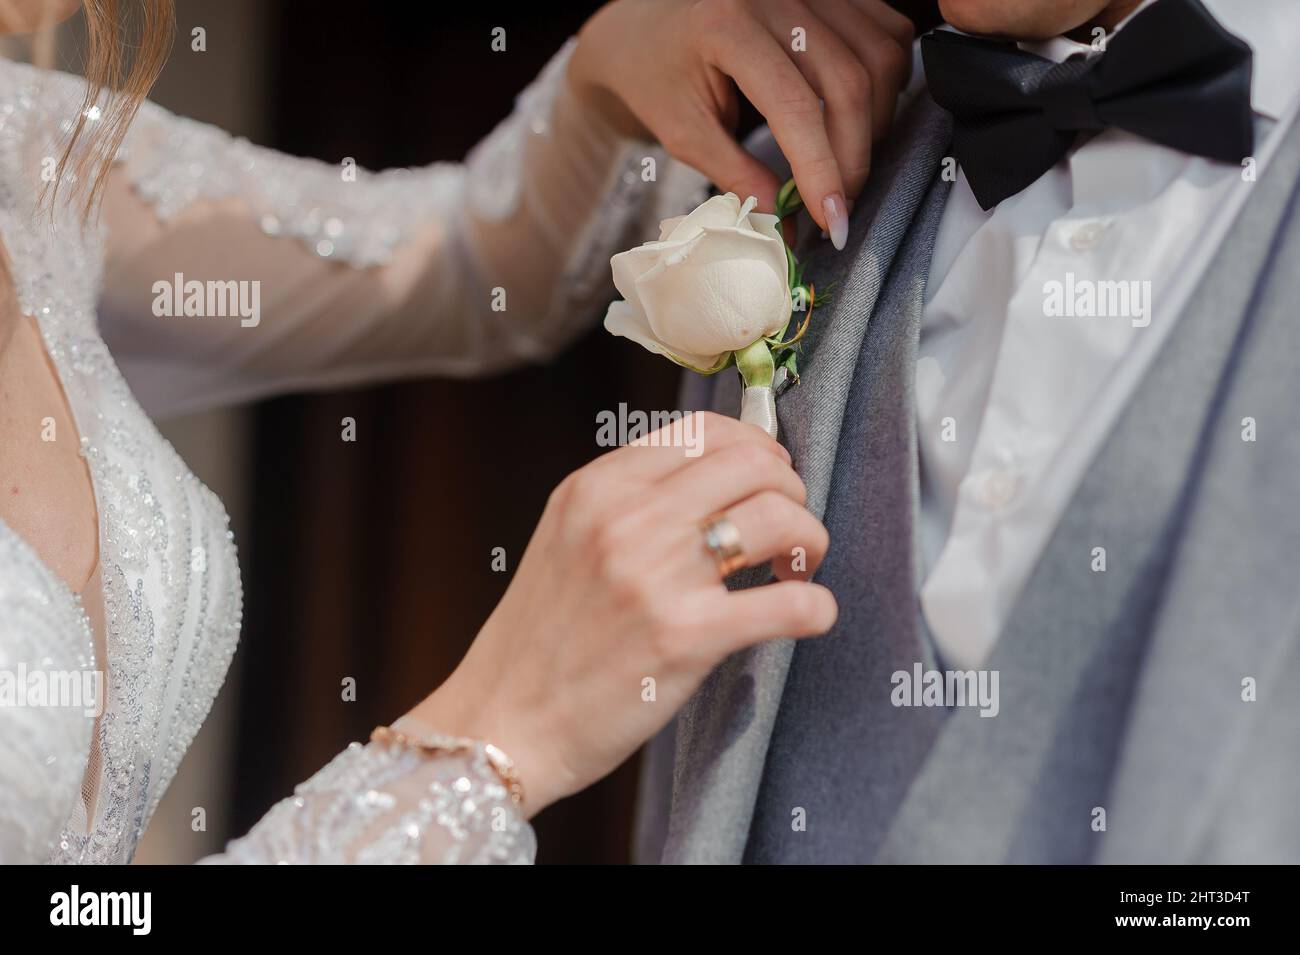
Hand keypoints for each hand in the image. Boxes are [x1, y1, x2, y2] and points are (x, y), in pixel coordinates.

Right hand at [408, 413, 835, 815]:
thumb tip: (718, 476)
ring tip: (794, 571)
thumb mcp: (566, 538)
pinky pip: (791, 604)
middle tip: (789, 529)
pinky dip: (817, 608)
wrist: (502, 723)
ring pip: (780, 517)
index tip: (770, 476)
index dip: (757, 447)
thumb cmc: (542, 638)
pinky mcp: (687, 637)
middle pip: (755, 463)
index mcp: (598, 487)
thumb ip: (629, 500)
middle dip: (792, 490)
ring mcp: (658, 576)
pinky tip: (808, 616)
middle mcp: (628, 519)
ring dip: (810, 541)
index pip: (704, 430)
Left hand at [567, 0, 914, 246]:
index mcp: (726, 25)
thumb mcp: (684, 134)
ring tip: (845, 164)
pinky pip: (888, 33)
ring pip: (880, 59)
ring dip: (876, 123)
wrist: (644, 22)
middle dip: (852, 158)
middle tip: (838, 207)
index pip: (795, 106)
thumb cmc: (656, 74)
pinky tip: (860, 116)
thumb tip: (791, 230)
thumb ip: (739, 179)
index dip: (821, 170)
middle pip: (849, 83)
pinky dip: (886, 82)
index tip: (832, 223)